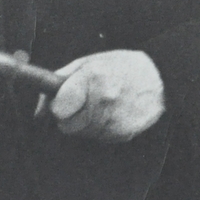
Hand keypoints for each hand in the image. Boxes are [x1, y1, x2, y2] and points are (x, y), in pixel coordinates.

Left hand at [42, 50, 164, 142]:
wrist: (160, 79)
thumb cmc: (122, 67)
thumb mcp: (89, 62)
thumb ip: (61, 80)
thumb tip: (39, 109)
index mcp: (92, 78)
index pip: (58, 108)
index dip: (56, 105)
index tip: (60, 100)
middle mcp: (103, 102)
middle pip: (67, 125)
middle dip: (67, 115)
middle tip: (79, 102)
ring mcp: (114, 120)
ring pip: (81, 133)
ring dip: (83, 122)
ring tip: (99, 104)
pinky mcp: (122, 135)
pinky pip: (98, 137)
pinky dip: (99, 127)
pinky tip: (111, 112)